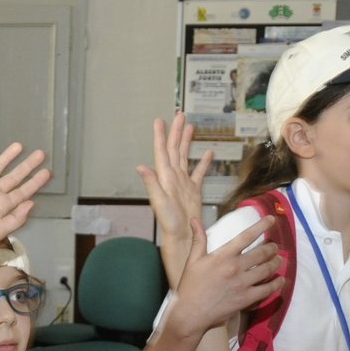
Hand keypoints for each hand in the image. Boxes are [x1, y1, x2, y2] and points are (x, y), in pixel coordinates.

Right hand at [0, 141, 51, 255]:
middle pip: (14, 177)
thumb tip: (31, 203)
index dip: (36, 182)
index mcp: (2, 206)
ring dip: (8, 156)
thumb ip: (17, 218)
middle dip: (28, 165)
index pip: (23, 191)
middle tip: (41, 154)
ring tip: (19, 146)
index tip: (47, 172)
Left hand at [136, 114, 211, 273]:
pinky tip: (208, 152)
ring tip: (189, 126)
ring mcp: (183, 182)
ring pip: (185, 156)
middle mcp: (173, 176)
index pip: (162, 151)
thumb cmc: (168, 221)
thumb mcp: (159, 201)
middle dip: (176, 131)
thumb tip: (141, 166)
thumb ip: (151, 183)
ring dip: (186, 141)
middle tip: (179, 114)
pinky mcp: (193, 190)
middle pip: (174, 148)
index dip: (160, 135)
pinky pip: (199, 172)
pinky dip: (203, 162)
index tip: (160, 120)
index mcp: (165, 176)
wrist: (181, 236)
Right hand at [164, 217, 283, 336]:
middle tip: (275, 247)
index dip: (261, 225)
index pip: (246, 236)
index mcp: (223, 256)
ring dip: (276, 263)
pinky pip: (267, 289)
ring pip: (267, 269)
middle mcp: (236, 267)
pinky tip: (281, 280)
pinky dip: (276, 284)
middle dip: (272, 248)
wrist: (190, 313)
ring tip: (279, 260)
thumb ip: (198, 239)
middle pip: (262, 253)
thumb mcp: (192, 261)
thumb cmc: (189, 286)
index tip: (271, 219)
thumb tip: (194, 220)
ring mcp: (243, 284)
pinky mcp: (246, 298)